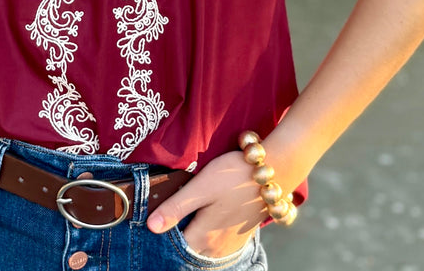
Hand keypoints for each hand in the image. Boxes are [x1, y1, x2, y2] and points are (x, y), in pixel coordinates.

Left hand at [147, 151, 266, 258]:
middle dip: (174, 240)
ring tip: (180, 220)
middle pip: (188, 252)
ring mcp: (230, 245)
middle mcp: (216, 248)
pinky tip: (201, 222)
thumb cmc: (233, 175)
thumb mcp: (201, 187)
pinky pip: (215, 247)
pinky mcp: (240, 237)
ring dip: (190, 241)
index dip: (162, 237)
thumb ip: (176, 208)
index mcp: (203, 238)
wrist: (272, 171)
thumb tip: (151, 227)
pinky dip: (204, 240)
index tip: (152, 222)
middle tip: (165, 219)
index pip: (174, 248)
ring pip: (201, 251)